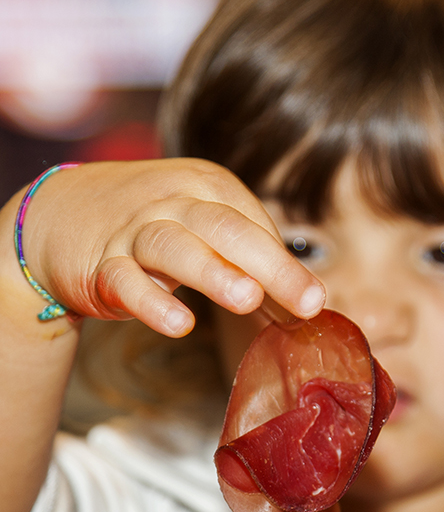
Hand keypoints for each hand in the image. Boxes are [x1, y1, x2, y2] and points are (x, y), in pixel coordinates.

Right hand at [23, 159, 325, 335]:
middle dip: (271, 265)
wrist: (59, 216)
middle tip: (307, 301)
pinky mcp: (101, 265)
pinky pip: (126, 281)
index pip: (254, 225)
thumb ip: (250, 264)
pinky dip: (152, 302)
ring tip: (247, 299)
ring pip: (174, 247)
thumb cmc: (151, 227)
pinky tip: (179, 323)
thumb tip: (303, 306)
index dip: (287, 265)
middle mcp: (172, 203)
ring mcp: (134, 232)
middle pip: (225, 229)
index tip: (314, 303)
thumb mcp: (202, 230)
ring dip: (213, 272)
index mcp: (206, 188)